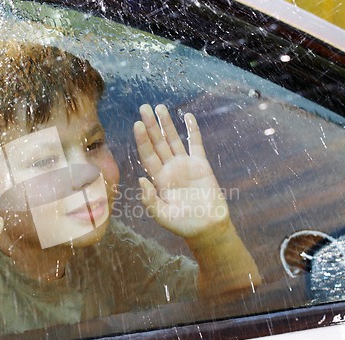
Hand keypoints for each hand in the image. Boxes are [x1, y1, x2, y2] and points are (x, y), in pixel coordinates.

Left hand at [133, 104, 228, 238]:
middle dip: (151, 125)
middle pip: (158, 143)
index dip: (142, 140)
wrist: (207, 227)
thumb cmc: (183, 224)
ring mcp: (185, 165)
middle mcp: (169, 169)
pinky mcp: (201, 165)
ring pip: (173, 140)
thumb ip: (149, 199)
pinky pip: (196, 144)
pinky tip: (188, 117)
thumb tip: (140, 180)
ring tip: (160, 107)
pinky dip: (192, 131)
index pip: (147, 155)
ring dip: (167, 124)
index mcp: (158, 180)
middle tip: (143, 107)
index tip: (138, 124)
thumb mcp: (161, 215)